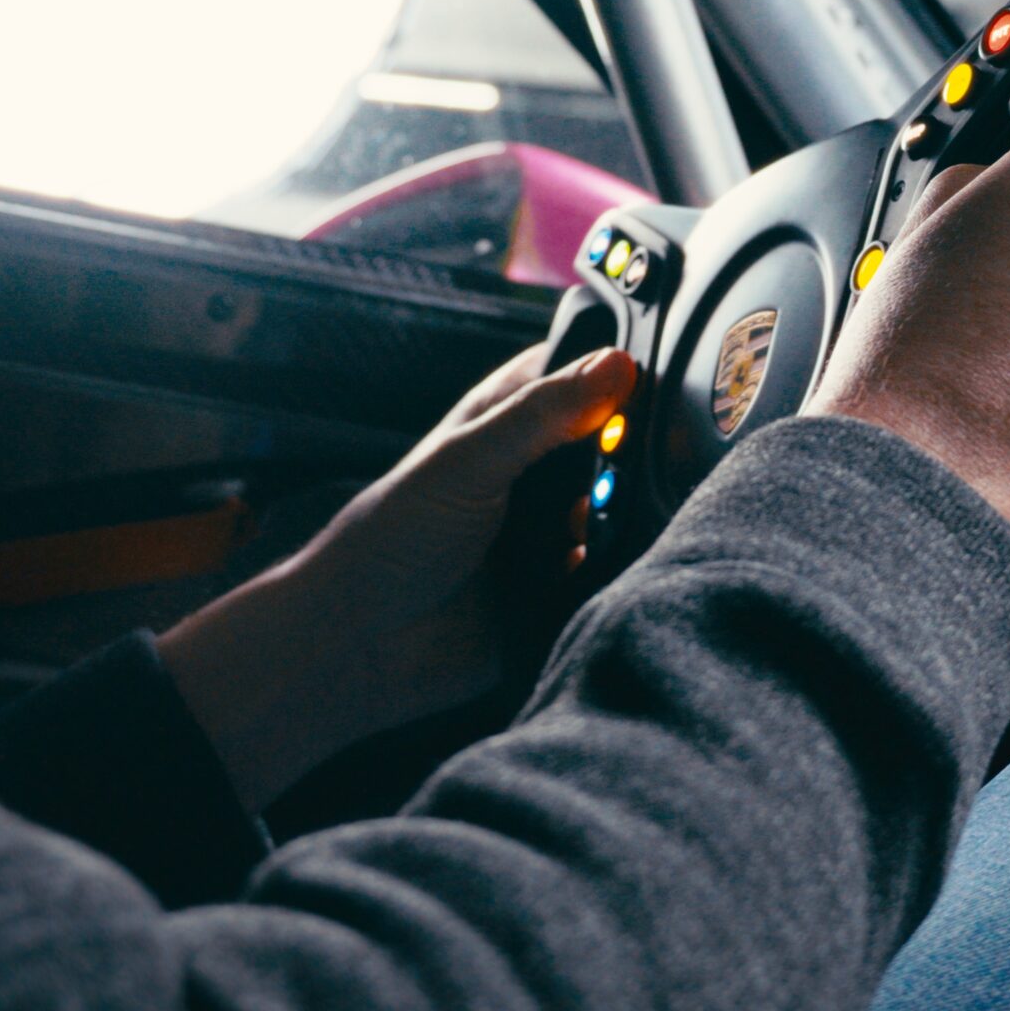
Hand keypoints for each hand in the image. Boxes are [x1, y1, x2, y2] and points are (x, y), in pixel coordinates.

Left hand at [158, 345, 634, 809]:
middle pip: (616, 443)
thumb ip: (542, 415)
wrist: (363, 645)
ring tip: (584, 525)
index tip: (647, 389)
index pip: (583, 373)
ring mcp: (552, 526)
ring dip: (621, 513)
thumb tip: (618, 365)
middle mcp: (536, 468)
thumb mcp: (468, 461)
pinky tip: (587, 566)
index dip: (619, 374)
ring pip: (623, 504)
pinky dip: (615, 564)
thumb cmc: (391, 537)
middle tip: (613, 471)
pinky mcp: (564, 582)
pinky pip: (616, 564)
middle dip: (628, 456)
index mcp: (509, 421)